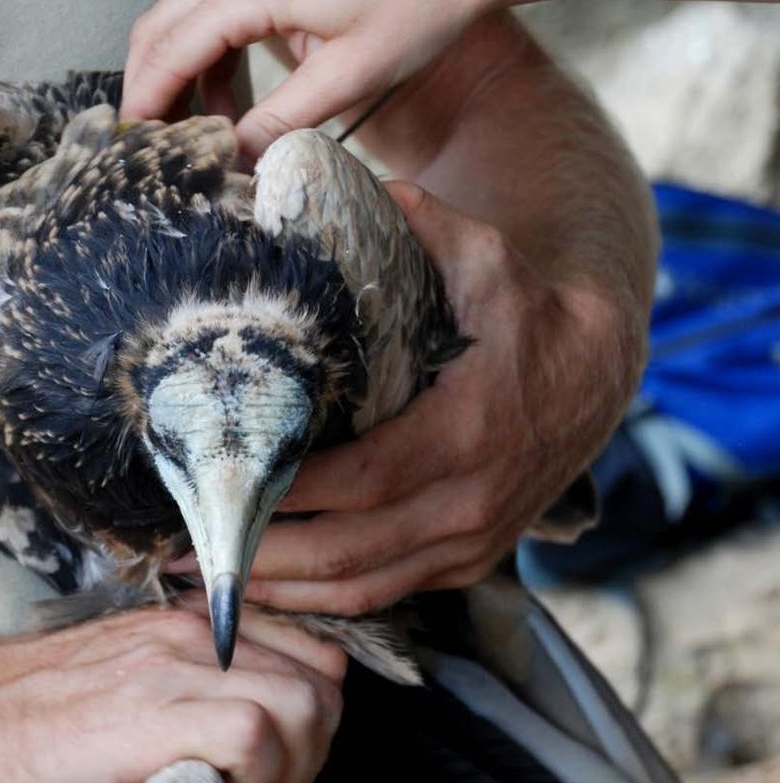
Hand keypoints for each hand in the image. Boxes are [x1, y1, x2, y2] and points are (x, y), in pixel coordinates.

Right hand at [0, 604, 345, 782]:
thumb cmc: (36, 715)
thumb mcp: (133, 678)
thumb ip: (197, 688)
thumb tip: (256, 733)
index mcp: (195, 622)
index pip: (313, 651)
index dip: (310, 712)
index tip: (270, 753)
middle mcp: (198, 632)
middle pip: (326, 682)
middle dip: (315, 745)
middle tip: (263, 781)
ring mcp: (181, 667)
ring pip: (308, 705)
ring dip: (294, 765)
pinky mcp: (160, 713)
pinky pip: (259, 735)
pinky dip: (259, 775)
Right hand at [122, 0, 498, 155]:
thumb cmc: (415, 8)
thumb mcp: (348, 78)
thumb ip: (281, 122)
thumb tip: (233, 162)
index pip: (169, 52)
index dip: (145, 108)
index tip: (132, 157)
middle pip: (157, 32)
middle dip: (147, 94)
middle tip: (152, 155)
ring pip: (181, 24)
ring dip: (178, 82)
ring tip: (197, 142)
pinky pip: (214, 18)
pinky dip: (209, 64)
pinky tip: (231, 111)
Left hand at [227, 181, 635, 613]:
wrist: (596, 373)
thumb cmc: (528, 313)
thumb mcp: (485, 257)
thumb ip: (422, 224)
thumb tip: (355, 183)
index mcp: (465, 433)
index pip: (356, 480)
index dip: (284, 494)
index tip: (216, 488)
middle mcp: (468, 502)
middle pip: (344, 551)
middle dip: (259, 558)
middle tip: (186, 549)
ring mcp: (471, 540)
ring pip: (362, 586)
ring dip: (283, 593)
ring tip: (211, 579)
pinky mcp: (471, 559)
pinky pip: (389, 592)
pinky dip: (327, 599)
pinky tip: (276, 588)